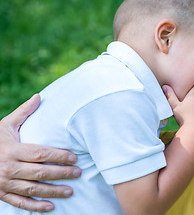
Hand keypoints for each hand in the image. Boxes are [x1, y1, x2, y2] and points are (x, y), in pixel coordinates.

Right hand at [0, 94, 80, 211]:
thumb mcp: (6, 125)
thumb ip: (23, 113)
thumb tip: (39, 96)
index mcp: (12, 150)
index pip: (40, 154)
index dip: (58, 156)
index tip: (74, 157)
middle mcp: (8, 168)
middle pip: (39, 172)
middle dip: (61, 173)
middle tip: (78, 173)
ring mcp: (4, 183)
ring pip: (32, 189)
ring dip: (53, 191)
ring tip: (71, 191)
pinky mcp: (2, 194)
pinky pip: (20, 203)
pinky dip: (35, 207)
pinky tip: (51, 207)